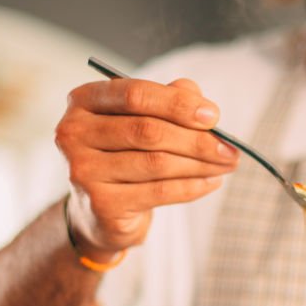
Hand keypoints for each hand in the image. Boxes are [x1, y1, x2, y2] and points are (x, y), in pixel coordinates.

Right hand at [55, 77, 238, 256]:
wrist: (99, 211)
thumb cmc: (127, 153)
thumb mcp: (144, 119)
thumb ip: (170, 101)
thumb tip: (201, 102)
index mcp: (84, 100)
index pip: (135, 94)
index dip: (178, 104)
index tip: (214, 116)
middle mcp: (74, 133)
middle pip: (148, 131)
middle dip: (197, 139)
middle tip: (231, 148)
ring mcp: (83, 171)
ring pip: (157, 163)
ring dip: (201, 164)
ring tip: (228, 164)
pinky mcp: (101, 204)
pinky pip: (160, 191)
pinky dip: (193, 187)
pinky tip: (212, 182)